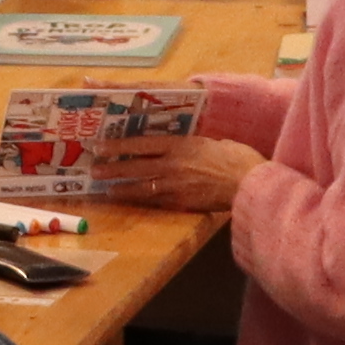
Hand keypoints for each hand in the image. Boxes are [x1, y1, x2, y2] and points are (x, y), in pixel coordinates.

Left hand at [111, 130, 260, 212]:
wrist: (249, 182)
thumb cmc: (235, 157)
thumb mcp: (209, 141)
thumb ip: (189, 144)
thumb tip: (176, 145)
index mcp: (180, 144)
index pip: (141, 144)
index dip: (118, 146)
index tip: (101, 147)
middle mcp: (173, 165)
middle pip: (136, 166)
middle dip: (113, 169)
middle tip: (95, 170)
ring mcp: (177, 186)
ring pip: (142, 187)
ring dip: (123, 188)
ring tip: (107, 190)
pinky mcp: (183, 203)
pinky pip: (157, 202)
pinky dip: (143, 201)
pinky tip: (134, 201)